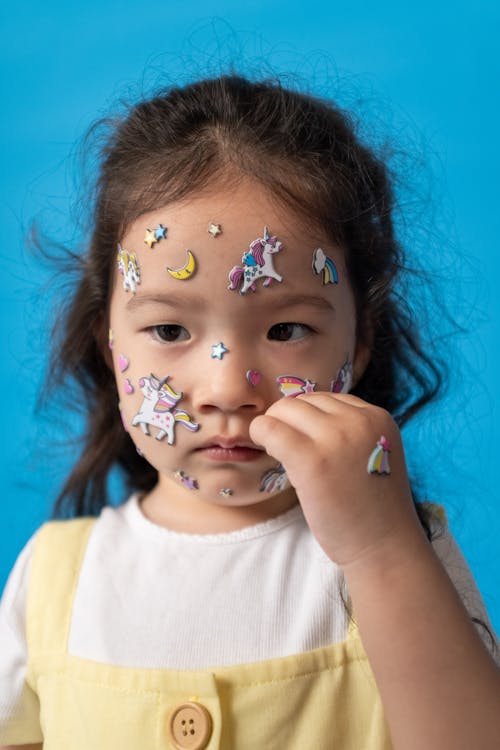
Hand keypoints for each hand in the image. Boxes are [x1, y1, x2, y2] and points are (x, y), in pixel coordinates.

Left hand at [250, 392, 422, 566]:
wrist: (384, 548)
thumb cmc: (373, 508)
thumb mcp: (371, 454)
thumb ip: (346, 431)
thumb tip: (296, 413)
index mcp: (377, 417)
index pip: (326, 399)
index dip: (309, 421)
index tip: (308, 445)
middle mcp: (359, 420)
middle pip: (302, 401)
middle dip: (289, 422)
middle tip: (289, 452)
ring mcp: (336, 437)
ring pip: (283, 410)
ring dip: (275, 430)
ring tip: (285, 457)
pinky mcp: (311, 459)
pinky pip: (269, 429)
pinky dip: (261, 436)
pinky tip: (270, 455)